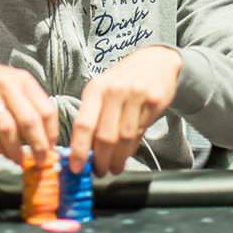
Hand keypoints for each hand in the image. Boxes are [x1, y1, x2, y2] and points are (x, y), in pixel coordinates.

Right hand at [0, 56, 57, 164]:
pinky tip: (4, 153)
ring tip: (20, 161)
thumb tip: (45, 139)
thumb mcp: (12, 87)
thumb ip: (28, 107)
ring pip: (7, 127)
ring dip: (16, 149)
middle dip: (38, 145)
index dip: (51, 133)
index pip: (46, 110)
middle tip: (41, 161)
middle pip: (30, 120)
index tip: (52, 150)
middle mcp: (8, 84)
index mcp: (24, 80)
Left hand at [69, 46, 181, 175]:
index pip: (84, 123)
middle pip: (105, 136)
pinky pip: (140, 132)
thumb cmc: (123, 80)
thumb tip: (83, 152)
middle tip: (99, 171)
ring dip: (117, 159)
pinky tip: (126, 154)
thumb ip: (93, 116)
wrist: (155, 61)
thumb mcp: (103, 90)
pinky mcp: (155, 101)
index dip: (79, 149)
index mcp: (96, 88)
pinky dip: (131, 149)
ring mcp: (136, 95)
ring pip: (124, 138)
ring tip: (113, 167)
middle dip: (101, 160)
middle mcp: (115, 90)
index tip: (76, 167)